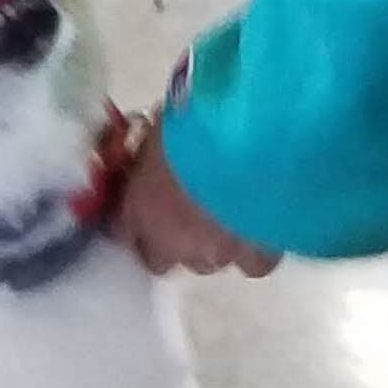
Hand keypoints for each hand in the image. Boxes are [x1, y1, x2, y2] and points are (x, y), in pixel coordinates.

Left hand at [109, 117, 281, 279]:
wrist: (251, 140)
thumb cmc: (195, 123)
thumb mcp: (159, 131)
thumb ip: (153, 153)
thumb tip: (157, 153)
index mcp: (138, 209)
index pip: (123, 235)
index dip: (136, 224)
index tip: (146, 209)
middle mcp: (172, 243)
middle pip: (164, 259)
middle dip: (174, 239)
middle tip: (191, 208)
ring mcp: (214, 253)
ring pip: (207, 263)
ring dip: (213, 243)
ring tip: (231, 213)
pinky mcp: (256, 256)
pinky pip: (252, 264)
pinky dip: (255, 249)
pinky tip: (263, 227)